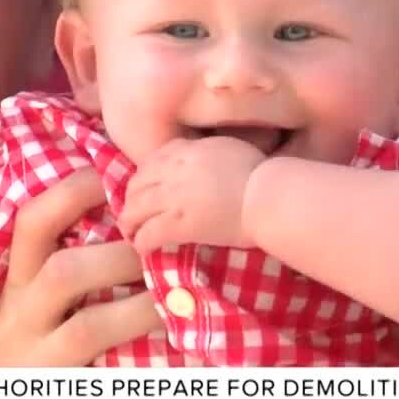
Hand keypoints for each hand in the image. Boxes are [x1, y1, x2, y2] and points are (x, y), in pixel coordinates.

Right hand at [0, 169, 197, 398]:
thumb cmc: (26, 358)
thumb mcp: (27, 312)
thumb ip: (60, 271)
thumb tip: (122, 209)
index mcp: (18, 291)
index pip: (31, 225)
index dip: (70, 194)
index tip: (112, 179)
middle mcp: (23, 324)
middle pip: (63, 272)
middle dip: (119, 256)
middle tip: (162, 253)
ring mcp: (42, 370)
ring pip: (90, 329)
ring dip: (143, 310)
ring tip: (182, 306)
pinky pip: (121, 398)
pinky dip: (164, 395)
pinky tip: (200, 388)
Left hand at [117, 136, 264, 253]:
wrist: (269, 196)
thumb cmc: (261, 175)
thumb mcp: (229, 149)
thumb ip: (206, 153)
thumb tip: (197, 160)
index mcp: (187, 150)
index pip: (151, 160)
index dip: (142, 177)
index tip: (144, 189)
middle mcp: (174, 170)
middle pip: (137, 183)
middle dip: (130, 200)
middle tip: (133, 214)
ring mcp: (174, 197)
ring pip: (135, 209)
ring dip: (129, 223)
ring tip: (132, 234)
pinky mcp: (179, 224)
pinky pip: (149, 233)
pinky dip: (141, 242)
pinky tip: (143, 250)